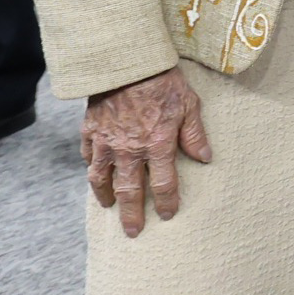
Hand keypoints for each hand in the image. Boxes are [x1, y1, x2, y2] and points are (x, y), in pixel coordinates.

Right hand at [82, 66, 210, 237]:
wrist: (128, 62)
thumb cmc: (164, 81)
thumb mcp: (189, 105)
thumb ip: (194, 134)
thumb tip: (205, 158)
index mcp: (157, 144)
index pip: (163, 184)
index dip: (167, 202)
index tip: (168, 215)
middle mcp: (130, 149)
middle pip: (130, 191)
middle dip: (133, 214)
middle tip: (133, 232)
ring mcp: (106, 142)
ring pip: (102, 179)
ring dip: (106, 196)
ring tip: (110, 207)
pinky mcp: (90, 131)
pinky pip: (88, 157)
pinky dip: (91, 169)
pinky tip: (95, 175)